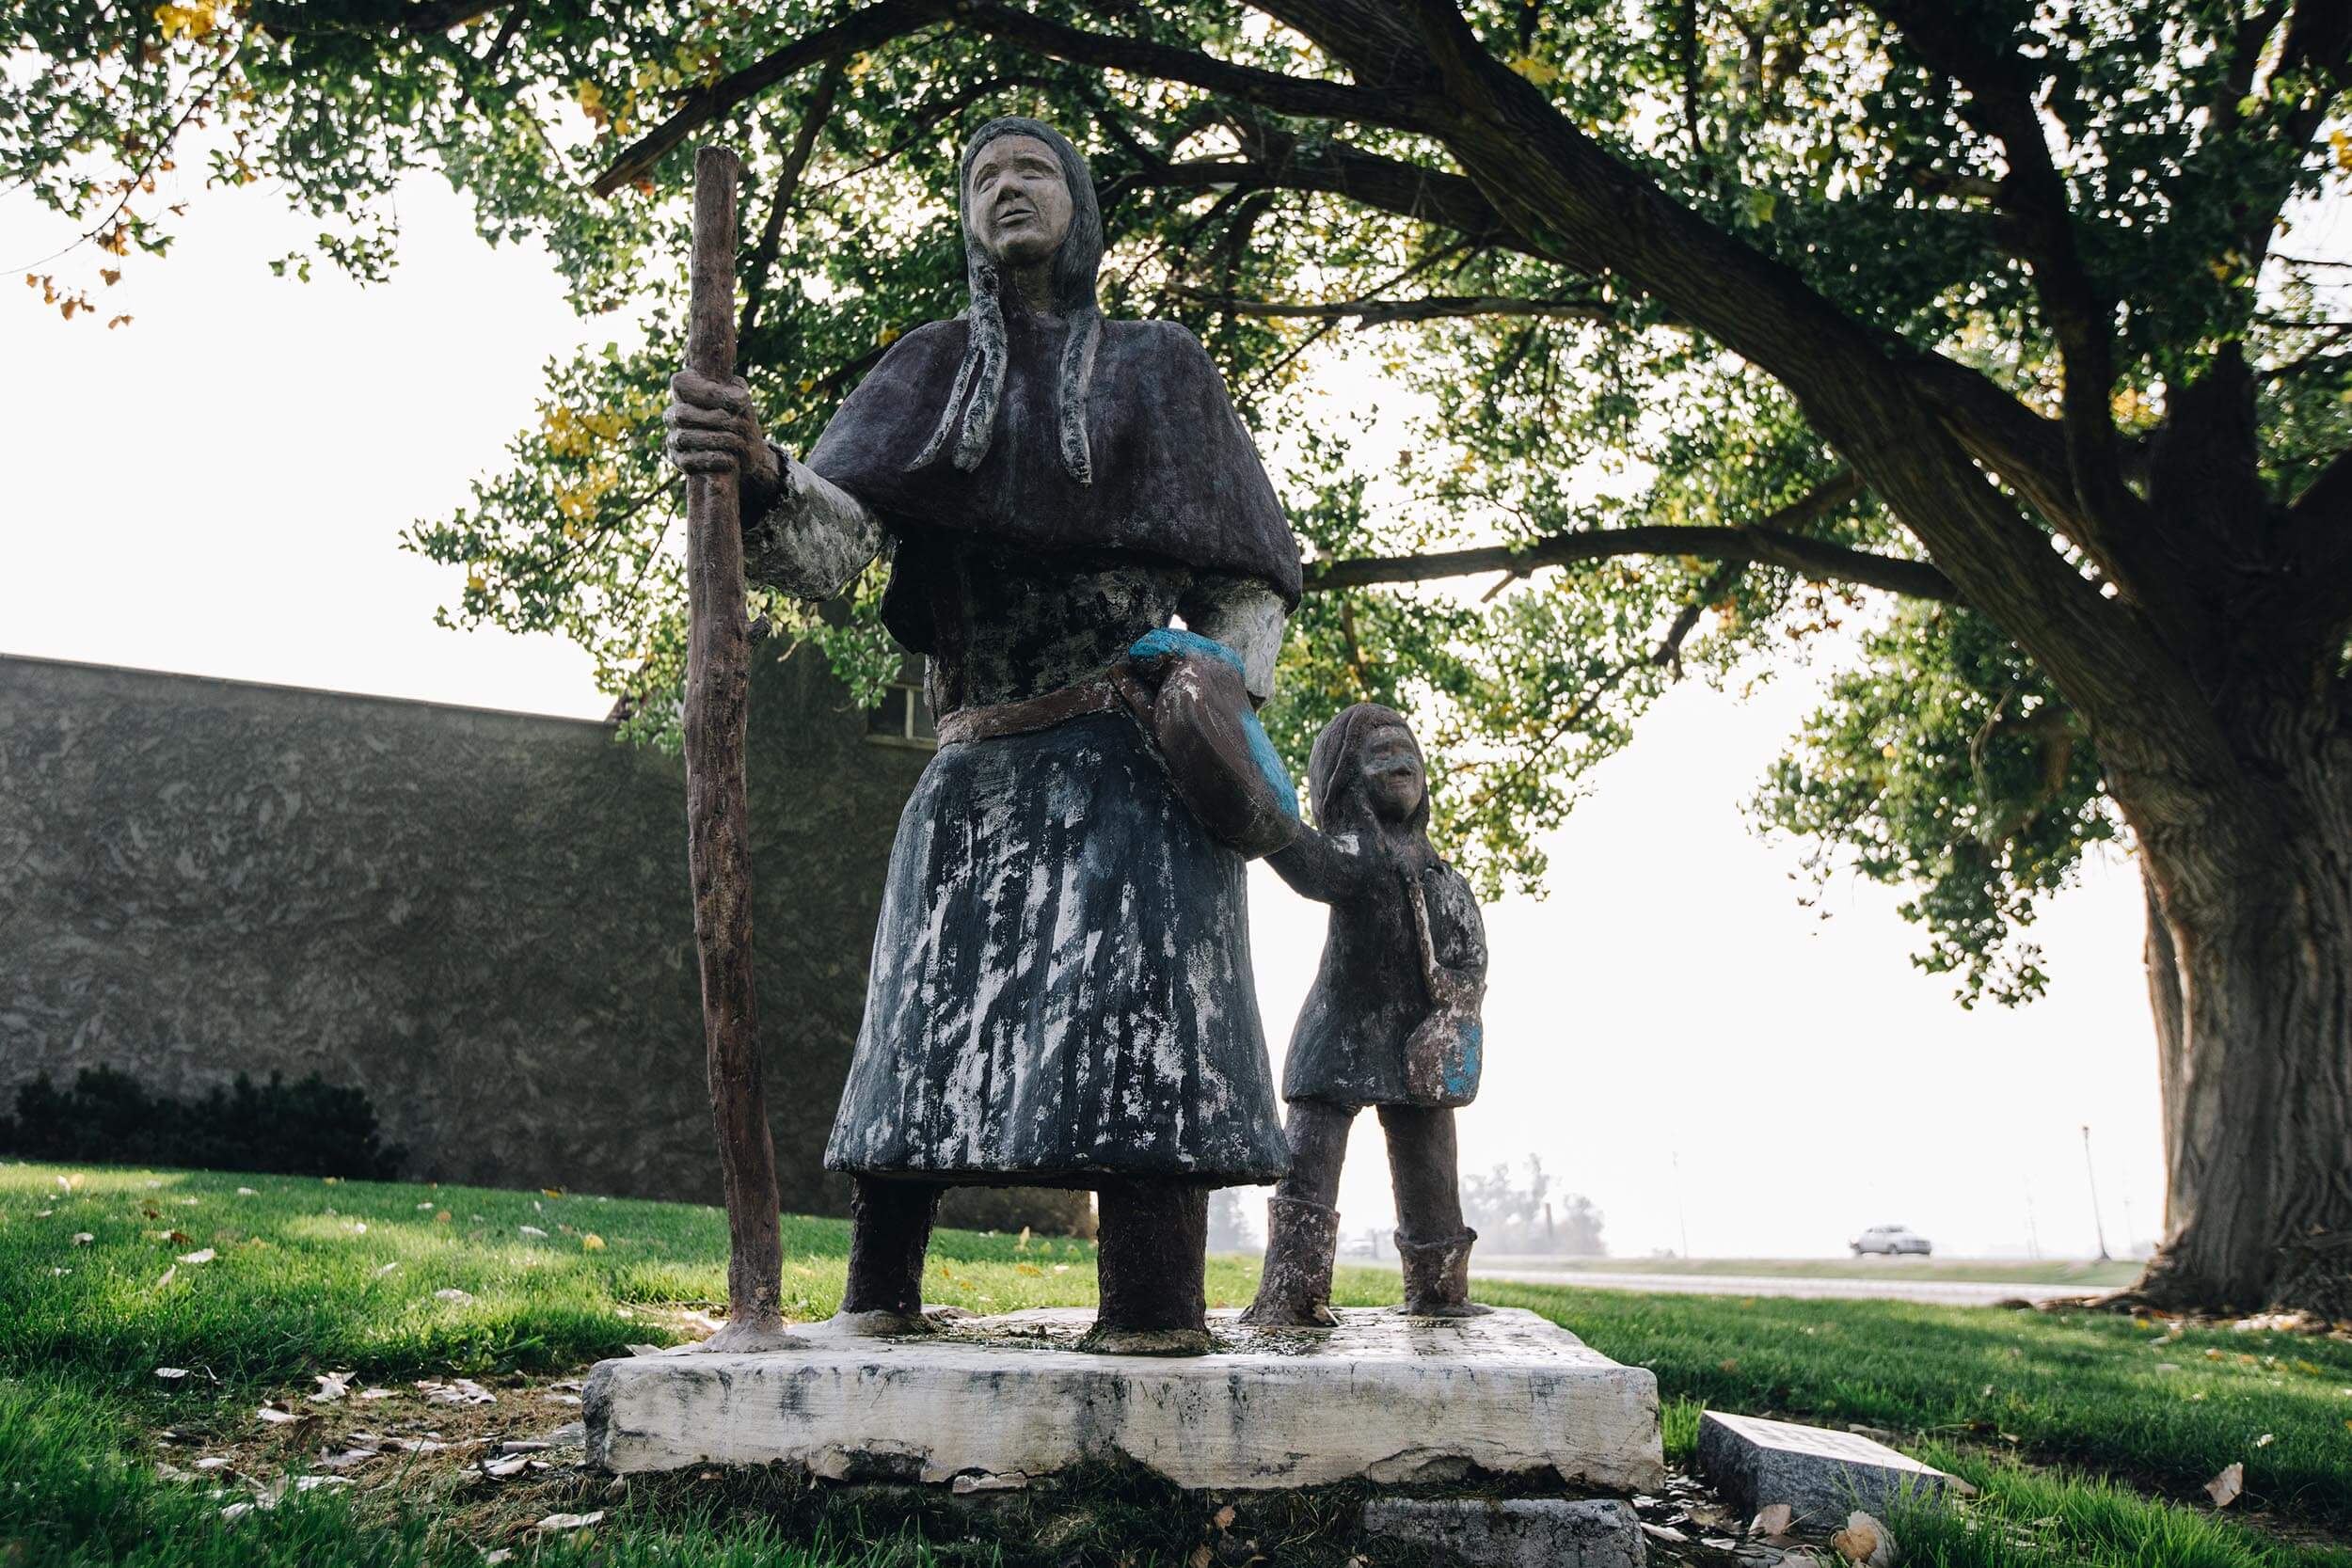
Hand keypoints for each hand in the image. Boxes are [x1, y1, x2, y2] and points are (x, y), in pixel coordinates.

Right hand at [665, 371, 782, 509]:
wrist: (747, 457)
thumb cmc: (740, 424)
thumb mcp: (743, 405)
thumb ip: (738, 395)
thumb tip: (737, 398)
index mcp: (685, 395)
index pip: (681, 384)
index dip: (707, 392)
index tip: (735, 401)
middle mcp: (673, 417)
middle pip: (682, 414)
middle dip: (714, 419)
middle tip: (738, 424)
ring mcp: (674, 440)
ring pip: (683, 437)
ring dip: (716, 439)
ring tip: (739, 442)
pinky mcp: (680, 462)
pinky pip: (689, 461)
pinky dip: (713, 460)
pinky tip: (731, 459)